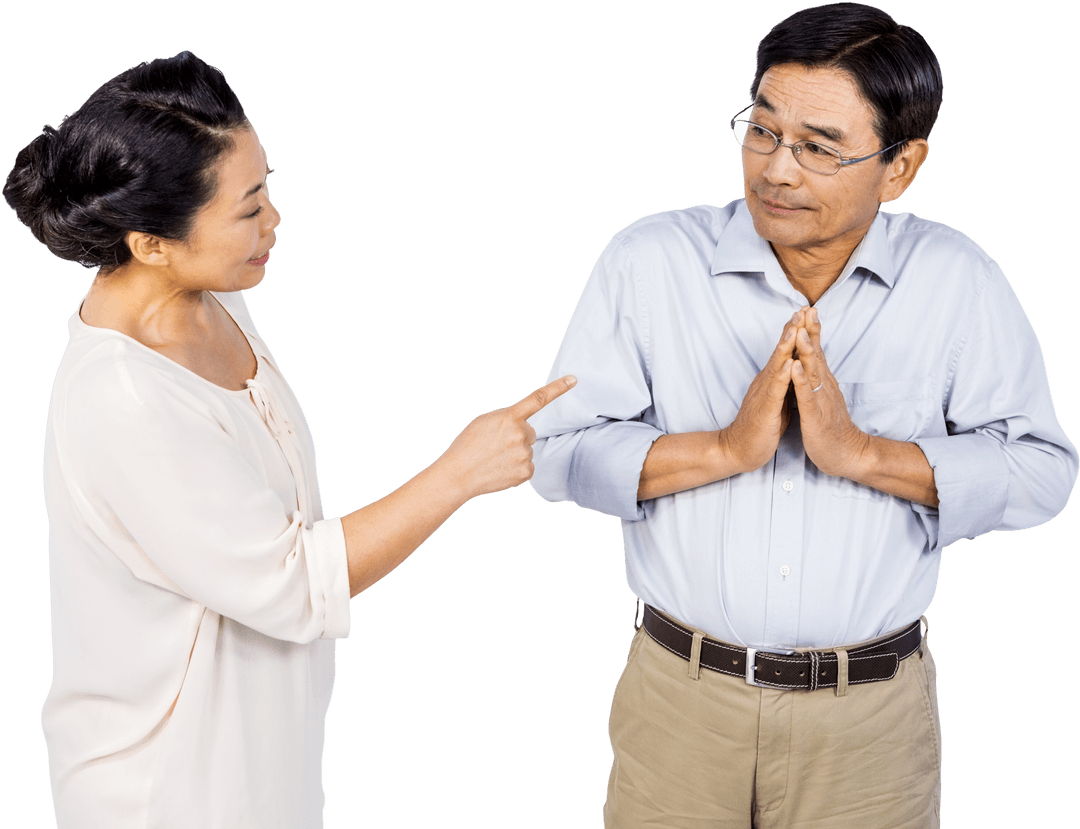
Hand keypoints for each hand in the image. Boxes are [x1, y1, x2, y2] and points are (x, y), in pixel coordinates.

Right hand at [440, 375, 576, 500]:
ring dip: (515, 453)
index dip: (558, 388)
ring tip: (495, 459)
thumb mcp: (485, 421)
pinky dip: (516, 468)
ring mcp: (524, 454)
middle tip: (496, 446)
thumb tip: (524, 428)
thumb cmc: (468, 446)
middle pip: (529, 432)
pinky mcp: (526, 472)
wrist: (458, 474)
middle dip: (517, 437)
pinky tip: (501, 470)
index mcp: (509, 418)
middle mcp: (520, 434)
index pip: (538, 399)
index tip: (573, 379)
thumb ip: (508, 419)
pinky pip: (528, 466)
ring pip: (527, 450)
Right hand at [718, 312, 800, 472]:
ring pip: (777, 364)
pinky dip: (782, 374)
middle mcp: (766, 381)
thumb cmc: (760, 427)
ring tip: (795, 326)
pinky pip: (774, 389)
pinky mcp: (765, 408)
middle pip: (781, 350)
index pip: (785, 351)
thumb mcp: (777, 400)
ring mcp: (764, 393)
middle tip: (802, 308)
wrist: (739, 449)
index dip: (795, 331)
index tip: (806, 312)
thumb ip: (785, 384)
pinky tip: (788, 362)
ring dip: (786, 344)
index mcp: (772, 380)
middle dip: (792, 328)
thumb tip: (795, 369)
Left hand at [791, 307, 869, 477]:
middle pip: (817, 354)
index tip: (807, 308)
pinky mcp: (815, 415)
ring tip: (799, 331)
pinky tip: (794, 367)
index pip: (817, 351)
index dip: (812, 330)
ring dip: (806, 351)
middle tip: (808, 308)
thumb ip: (819, 379)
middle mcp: (825, 386)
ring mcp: (821, 399)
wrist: (846, 454)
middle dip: (811, 331)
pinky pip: (806, 396)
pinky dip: (800, 381)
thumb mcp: (823, 397)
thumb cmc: (830, 426)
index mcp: (823, 381)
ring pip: (813, 371)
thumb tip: (814, 361)